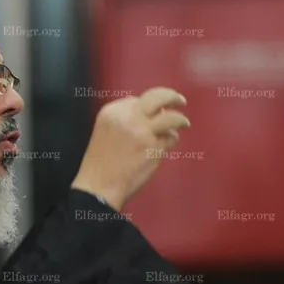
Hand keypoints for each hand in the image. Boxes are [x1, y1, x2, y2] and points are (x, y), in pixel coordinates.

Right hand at [72, 87, 189, 210]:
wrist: (98, 186)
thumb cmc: (101, 163)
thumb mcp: (106, 131)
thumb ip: (125, 120)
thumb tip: (154, 113)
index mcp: (112, 111)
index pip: (136, 100)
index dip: (147, 106)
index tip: (153, 112)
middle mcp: (128, 117)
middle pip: (157, 97)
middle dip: (172, 97)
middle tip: (180, 101)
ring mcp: (143, 131)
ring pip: (171, 117)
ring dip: (180, 120)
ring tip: (184, 124)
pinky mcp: (154, 147)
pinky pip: (170, 138)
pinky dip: (170, 140)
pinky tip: (164, 147)